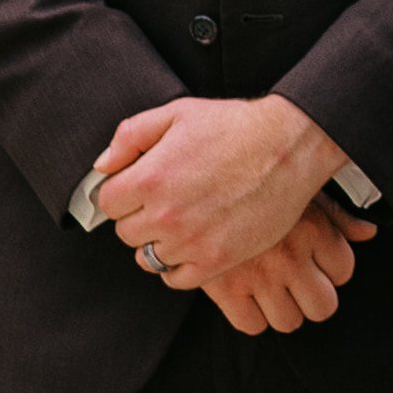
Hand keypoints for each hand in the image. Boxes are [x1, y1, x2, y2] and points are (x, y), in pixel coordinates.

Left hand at [86, 94, 355, 318]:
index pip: (107, 204)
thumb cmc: (235, 126)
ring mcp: (191, 242)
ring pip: (148, 257)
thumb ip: (130, 136)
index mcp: (149, 178)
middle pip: (126, 233)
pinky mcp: (216, 261)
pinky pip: (176, 278)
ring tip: (181, 221)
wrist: (290, 146)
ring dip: (158, 242)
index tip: (139, 187)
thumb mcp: (177, 113)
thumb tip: (102, 166)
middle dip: (139, 216)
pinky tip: (192, 243)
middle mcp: (165, 215)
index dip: (121, 193)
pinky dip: (179, 265)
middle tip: (165, 201)